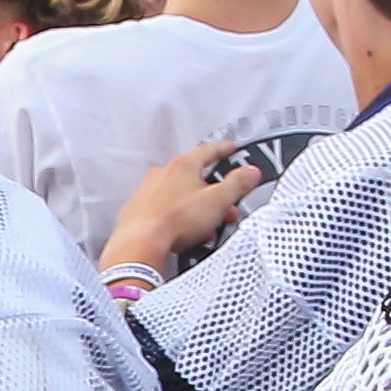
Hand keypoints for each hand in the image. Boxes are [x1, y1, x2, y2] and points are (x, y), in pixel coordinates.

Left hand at [100, 141, 264, 278]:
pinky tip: (186, 234)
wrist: (140, 242)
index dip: (222, 150)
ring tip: (208, 228)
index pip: (207, 151)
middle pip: (195, 178)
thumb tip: (250, 172)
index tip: (231, 148)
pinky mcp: (139, 211)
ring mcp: (149, 192)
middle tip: (227, 206)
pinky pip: (166, 211)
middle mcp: (163, 174)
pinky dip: (179, 218)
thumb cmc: (176, 219)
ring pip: (181, 196)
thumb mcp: (218, 201)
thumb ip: (237, 184)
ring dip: (197, 209)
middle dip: (214, 193)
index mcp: (183, 166)